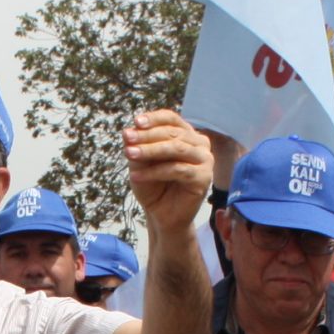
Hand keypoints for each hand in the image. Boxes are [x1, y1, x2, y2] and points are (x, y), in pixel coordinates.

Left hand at [125, 109, 214, 237]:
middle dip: (147, 136)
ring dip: (150, 150)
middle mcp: (200, 144)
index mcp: (187, 134)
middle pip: (172, 133)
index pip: (171, 119)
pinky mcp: (204, 178)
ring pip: (176, 149)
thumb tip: (127, 131)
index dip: (154, 119)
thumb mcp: (141, 163)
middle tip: (128, 139)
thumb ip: (137, 147)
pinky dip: (154, 172)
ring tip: (129, 154)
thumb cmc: (153, 186)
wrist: (161, 214)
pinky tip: (136, 176)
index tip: (135, 122)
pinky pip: (177, 170)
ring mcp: (205, 160)